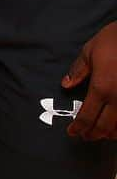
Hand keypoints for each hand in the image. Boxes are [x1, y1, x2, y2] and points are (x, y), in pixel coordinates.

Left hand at [63, 21, 116, 140]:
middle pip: (104, 127)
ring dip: (110, 134)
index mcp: (101, 88)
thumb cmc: (113, 41)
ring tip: (101, 133)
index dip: (78, 127)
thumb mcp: (90, 52)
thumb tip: (65, 85)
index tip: (72, 133)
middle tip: (85, 136)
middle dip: (93, 134)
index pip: (87, 115)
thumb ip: (78, 71)